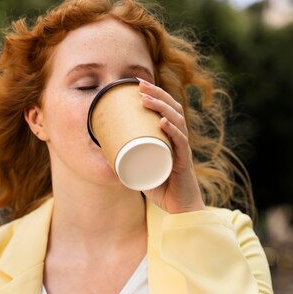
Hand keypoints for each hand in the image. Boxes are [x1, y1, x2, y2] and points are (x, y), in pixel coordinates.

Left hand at [138, 78, 204, 213]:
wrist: (180, 209)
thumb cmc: (164, 190)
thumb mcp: (142, 172)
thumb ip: (130, 164)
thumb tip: (108, 157)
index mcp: (172, 139)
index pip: (167, 109)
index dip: (155, 94)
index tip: (137, 84)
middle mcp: (179, 140)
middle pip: (172, 108)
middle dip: (156, 93)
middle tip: (139, 84)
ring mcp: (183, 150)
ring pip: (176, 120)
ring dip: (161, 106)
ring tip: (146, 98)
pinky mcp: (184, 163)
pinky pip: (180, 143)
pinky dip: (172, 131)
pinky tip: (163, 122)